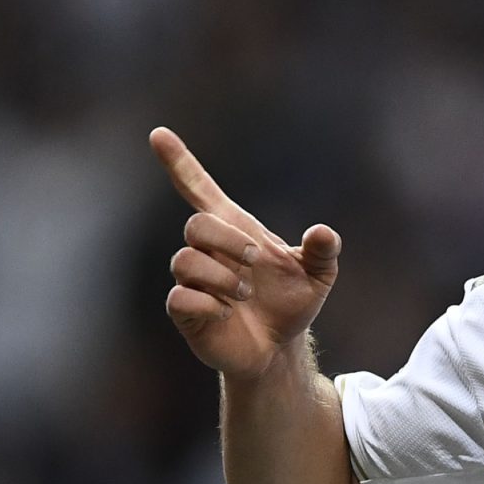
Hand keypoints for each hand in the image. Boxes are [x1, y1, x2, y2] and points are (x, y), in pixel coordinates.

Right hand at [150, 126, 340, 379]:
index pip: (200, 190)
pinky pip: (180, 298)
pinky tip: (225, 314)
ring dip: (220, 276)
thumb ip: (322, 252)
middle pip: (195, 225)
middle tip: (254, 262)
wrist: (279, 349)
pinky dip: (207, 304)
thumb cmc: (291, 304)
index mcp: (234, 231)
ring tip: (244, 294)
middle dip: (226, 241)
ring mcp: (193, 281)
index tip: (159, 135)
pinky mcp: (186, 311)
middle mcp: (207, 252)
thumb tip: (324, 232)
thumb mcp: (317, 276)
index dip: (181, 164)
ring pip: (184, 262)